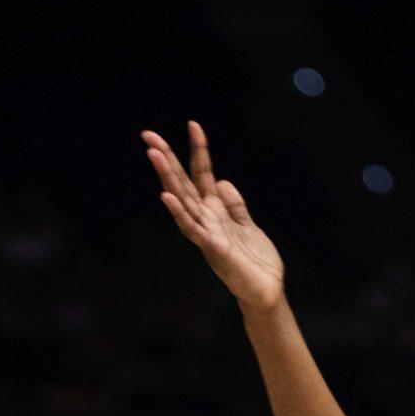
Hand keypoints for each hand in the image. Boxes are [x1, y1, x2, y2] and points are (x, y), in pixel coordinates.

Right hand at [143, 121, 284, 314]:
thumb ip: (234, 204)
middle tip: (148, 134)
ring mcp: (207, 233)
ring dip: (167, 177)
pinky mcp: (213, 249)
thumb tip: (222, 181)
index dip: (199, 150)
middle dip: (167, 158)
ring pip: (182, 200)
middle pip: (183, 183)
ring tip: (154, 154)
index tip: (193, 124)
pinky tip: (167, 197)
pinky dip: (179, 213)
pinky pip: (192, 229)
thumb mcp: (246, 224)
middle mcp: (206, 218)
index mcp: (215, 210)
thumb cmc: (256, 261)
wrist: (266, 291)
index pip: (202, 174)